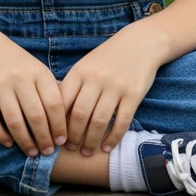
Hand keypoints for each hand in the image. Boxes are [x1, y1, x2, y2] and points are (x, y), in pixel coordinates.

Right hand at [0, 30, 67, 156]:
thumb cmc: (17, 63)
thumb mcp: (37, 70)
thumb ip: (49, 91)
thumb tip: (66, 123)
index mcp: (39, 73)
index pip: (54, 104)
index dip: (60, 126)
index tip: (62, 141)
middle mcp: (20, 78)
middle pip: (36, 115)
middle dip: (44, 138)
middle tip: (47, 152)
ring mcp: (0, 84)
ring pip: (14, 120)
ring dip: (25, 141)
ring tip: (31, 152)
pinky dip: (0, 135)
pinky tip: (8, 143)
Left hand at [58, 24, 163, 156]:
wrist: (140, 43)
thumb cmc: (108, 57)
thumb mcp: (86, 65)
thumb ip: (72, 86)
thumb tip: (55, 114)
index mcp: (80, 72)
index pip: (63, 102)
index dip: (57, 123)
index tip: (55, 137)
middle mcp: (96, 79)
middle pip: (80, 114)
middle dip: (74, 136)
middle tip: (71, 149)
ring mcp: (116, 87)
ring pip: (99, 121)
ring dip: (91, 141)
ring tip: (87, 152)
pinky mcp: (134, 94)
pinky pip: (122, 121)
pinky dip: (113, 137)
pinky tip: (107, 147)